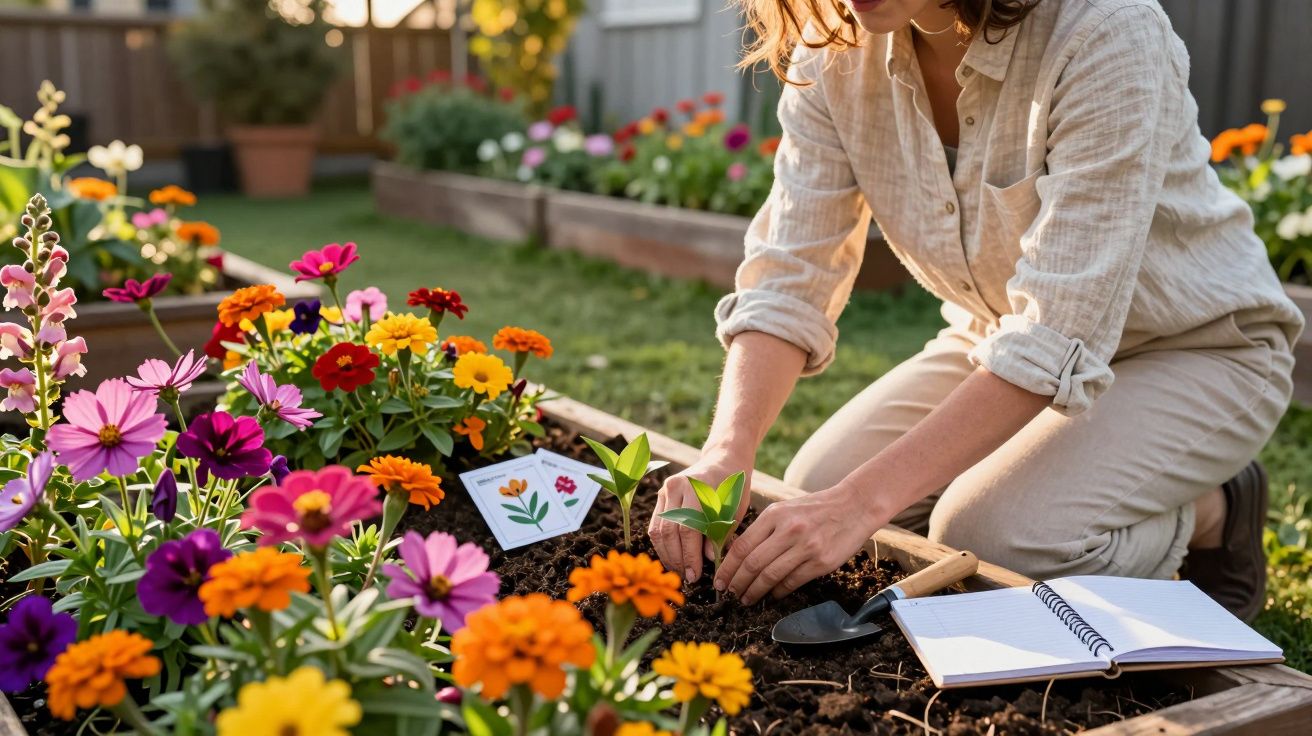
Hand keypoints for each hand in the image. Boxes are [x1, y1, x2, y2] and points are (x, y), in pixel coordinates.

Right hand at [649, 450, 752, 582]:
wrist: (723, 461)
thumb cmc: (733, 489)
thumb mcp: (734, 511)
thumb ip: (720, 534)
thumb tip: (708, 560)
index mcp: (697, 488)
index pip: (688, 529)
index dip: (690, 556)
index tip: (695, 575)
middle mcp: (677, 486)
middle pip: (669, 531)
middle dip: (677, 558)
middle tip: (687, 577)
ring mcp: (666, 489)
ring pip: (657, 530)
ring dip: (667, 554)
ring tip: (678, 571)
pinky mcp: (661, 495)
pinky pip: (655, 525)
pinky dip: (662, 544)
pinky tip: (672, 558)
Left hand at [714, 483, 888, 604]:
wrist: (854, 505)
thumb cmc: (815, 509)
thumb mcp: (785, 510)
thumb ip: (763, 530)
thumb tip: (739, 557)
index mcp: (774, 515)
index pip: (742, 546)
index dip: (727, 567)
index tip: (720, 580)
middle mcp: (788, 530)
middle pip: (753, 564)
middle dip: (738, 583)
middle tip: (730, 594)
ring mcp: (806, 547)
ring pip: (771, 576)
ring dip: (755, 591)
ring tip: (747, 599)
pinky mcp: (821, 562)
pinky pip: (792, 582)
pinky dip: (778, 592)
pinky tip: (772, 595)